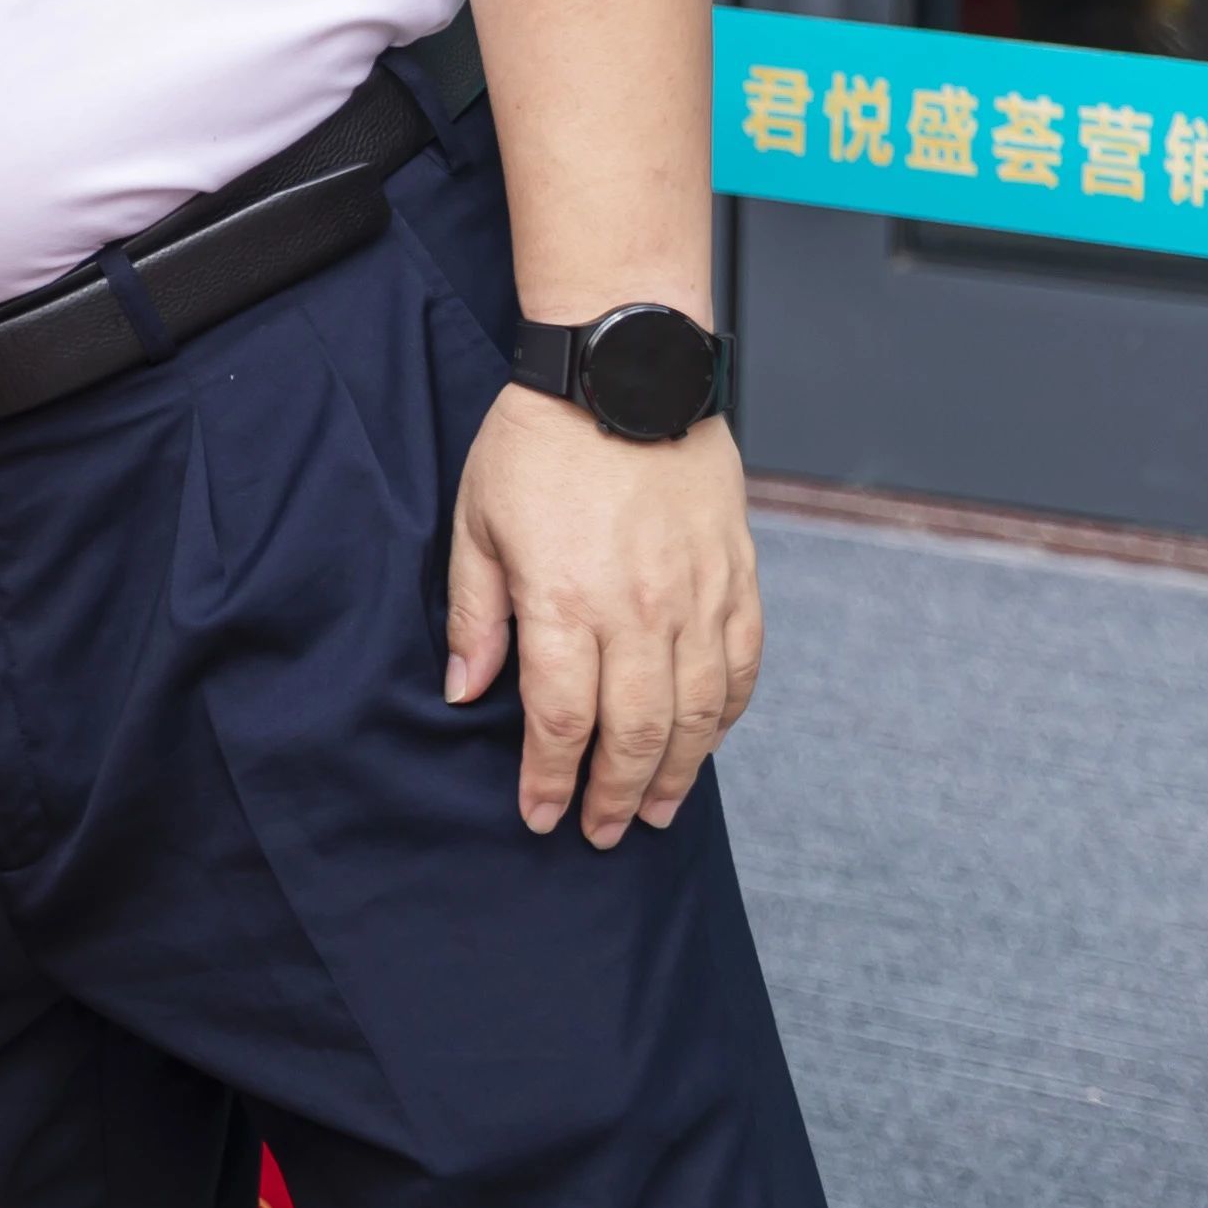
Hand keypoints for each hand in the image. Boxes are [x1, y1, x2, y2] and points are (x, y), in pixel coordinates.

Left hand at [444, 389, 759, 843]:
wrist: (624, 374)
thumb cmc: (536, 444)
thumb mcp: (476, 524)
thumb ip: (477, 616)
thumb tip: (464, 691)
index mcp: (566, 601)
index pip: (561, 720)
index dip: (551, 778)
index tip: (541, 815)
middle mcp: (640, 610)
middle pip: (635, 732)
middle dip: (616, 794)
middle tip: (604, 834)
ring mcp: (698, 596)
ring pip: (698, 713)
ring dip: (677, 771)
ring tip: (656, 809)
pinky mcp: (738, 577)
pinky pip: (742, 667)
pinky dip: (727, 715)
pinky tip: (705, 741)